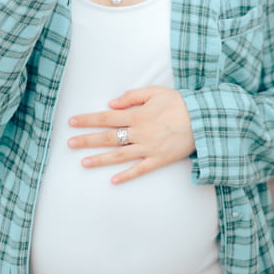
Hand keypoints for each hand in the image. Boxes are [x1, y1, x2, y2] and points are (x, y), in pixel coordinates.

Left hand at [67, 87, 195, 183]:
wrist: (204, 119)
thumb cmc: (179, 103)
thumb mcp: (156, 92)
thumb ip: (132, 96)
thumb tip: (111, 103)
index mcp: (137, 115)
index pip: (106, 118)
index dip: (88, 120)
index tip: (72, 122)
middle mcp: (139, 133)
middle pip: (108, 137)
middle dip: (87, 140)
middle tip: (69, 144)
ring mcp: (148, 148)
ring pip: (119, 155)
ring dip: (100, 159)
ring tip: (83, 163)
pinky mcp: (159, 160)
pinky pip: (140, 170)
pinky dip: (126, 175)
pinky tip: (113, 181)